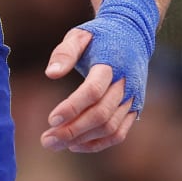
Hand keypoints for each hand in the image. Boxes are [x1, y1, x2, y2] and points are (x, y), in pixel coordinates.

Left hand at [41, 27, 137, 152]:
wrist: (133, 36)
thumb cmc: (100, 36)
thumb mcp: (80, 35)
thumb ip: (65, 53)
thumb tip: (51, 74)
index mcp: (111, 64)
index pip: (93, 91)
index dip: (73, 107)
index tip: (51, 119)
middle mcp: (125, 84)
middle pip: (101, 115)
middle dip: (73, 130)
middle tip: (47, 140)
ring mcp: (132, 98)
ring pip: (110, 127)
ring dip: (82, 140)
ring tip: (55, 143)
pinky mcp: (135, 109)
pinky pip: (119, 133)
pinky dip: (98, 143)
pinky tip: (75, 145)